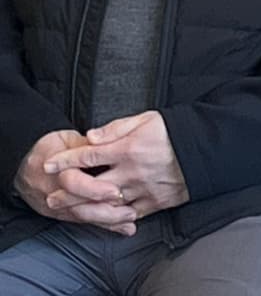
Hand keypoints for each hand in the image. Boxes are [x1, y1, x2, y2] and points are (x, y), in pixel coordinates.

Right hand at [14, 130, 137, 235]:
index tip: (115, 191)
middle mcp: (55, 192)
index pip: (73, 183)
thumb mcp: (68, 140)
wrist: (21, 164)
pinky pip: (83, 222)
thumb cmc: (50, 148)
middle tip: (130, 211)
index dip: (94, 189)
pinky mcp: (61, 214)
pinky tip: (122, 228)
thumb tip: (110, 143)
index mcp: (57, 170)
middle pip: (79, 207)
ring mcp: (57, 206)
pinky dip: (103, 225)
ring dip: (108, 221)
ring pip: (82, 218)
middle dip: (106, 211)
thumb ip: (89, 145)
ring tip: (130, 220)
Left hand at [42, 111, 188, 220]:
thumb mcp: (148, 119)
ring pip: (107, 204)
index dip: (66, 160)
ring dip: (86, 208)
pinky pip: (129, 214)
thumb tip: (91, 136)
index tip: (49, 165)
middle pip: (91, 186)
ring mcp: (142, 189)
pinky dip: (115, 218)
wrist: (208, 150)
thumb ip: (117, 128)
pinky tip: (104, 218)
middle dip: (67, 192)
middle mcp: (131, 171)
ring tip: (72, 211)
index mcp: (128, 148)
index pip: (89, 155)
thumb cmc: (177, 131)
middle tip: (52, 196)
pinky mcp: (155, 202)